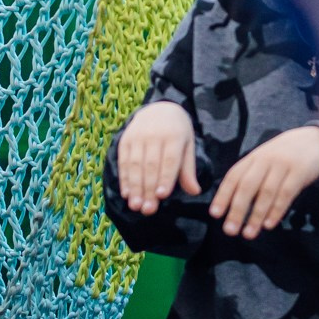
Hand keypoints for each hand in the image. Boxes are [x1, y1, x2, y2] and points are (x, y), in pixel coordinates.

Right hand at [115, 100, 199, 214]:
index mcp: (174, 135)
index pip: (170, 160)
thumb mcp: (187, 146)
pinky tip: (126, 193)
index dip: (165, 177)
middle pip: (150, 165)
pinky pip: (123, 161)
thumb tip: (195, 192)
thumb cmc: (177, 132)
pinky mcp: (125, 139)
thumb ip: (188, 169)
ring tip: (135, 206)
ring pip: (135, 165)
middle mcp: (154, 134)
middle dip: (148, 189)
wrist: (159, 108)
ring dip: (134, 187)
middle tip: (148, 210)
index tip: (162, 196)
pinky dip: (124, 178)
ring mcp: (137, 136)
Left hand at [210, 124, 318, 238]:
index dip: (223, 195)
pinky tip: (269, 224)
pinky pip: (286, 193)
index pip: (234, 176)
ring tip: (248, 233)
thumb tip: (232, 206)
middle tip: (229, 230)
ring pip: (266, 192)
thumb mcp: (264, 161)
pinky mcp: (300, 171)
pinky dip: (276, 210)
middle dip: (237, 209)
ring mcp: (283, 165)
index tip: (215, 214)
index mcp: (253, 158)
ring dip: (256, 215)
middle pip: (247, 186)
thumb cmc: (284, 157)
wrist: (315, 140)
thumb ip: (250, 177)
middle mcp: (265, 160)